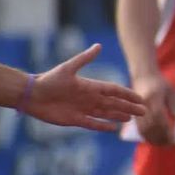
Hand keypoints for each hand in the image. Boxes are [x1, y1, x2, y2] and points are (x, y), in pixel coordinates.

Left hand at [27, 44, 145, 130]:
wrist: (31, 95)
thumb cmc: (49, 80)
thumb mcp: (68, 68)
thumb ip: (85, 59)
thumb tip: (99, 46)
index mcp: (90, 86)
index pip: (114, 90)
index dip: (128, 94)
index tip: (140, 98)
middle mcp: (89, 98)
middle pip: (114, 103)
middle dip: (128, 107)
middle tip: (144, 111)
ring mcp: (83, 109)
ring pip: (106, 113)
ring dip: (119, 115)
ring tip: (132, 119)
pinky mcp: (74, 120)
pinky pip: (92, 123)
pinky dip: (103, 126)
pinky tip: (113, 128)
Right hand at [132, 69, 174, 144]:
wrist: (143, 75)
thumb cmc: (160, 82)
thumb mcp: (170, 90)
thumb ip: (173, 104)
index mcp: (154, 99)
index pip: (159, 118)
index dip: (166, 130)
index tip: (173, 138)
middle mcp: (144, 105)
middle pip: (151, 125)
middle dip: (160, 137)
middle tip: (169, 144)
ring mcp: (137, 109)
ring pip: (143, 128)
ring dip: (153, 138)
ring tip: (162, 144)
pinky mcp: (134, 113)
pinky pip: (138, 127)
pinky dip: (145, 135)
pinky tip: (152, 140)